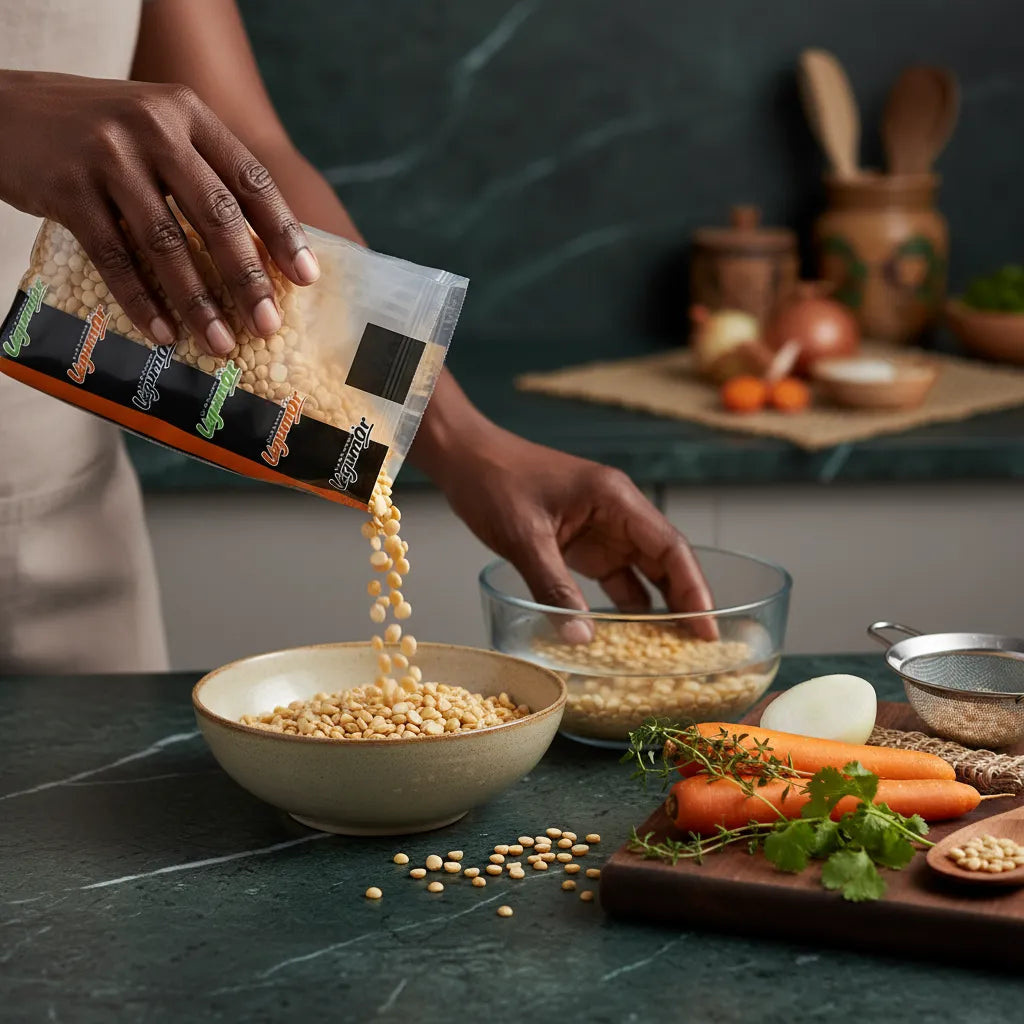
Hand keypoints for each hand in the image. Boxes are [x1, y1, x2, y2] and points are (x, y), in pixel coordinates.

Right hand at [0, 70, 319, 354]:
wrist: (4, 110)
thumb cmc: (99, 132)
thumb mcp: (156, 130)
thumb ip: (203, 173)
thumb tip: (262, 253)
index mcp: (187, 113)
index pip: (249, 177)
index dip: (282, 231)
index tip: (305, 278)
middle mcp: (153, 127)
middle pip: (215, 214)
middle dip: (246, 277)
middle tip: (267, 325)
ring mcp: (107, 155)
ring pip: (166, 241)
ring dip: (197, 301)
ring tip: (220, 342)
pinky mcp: (66, 187)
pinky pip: (113, 256)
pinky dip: (141, 299)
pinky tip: (163, 332)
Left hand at [438, 424, 716, 640]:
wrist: (464, 458)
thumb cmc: (494, 481)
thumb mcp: (524, 537)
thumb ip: (553, 587)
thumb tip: (582, 639)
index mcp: (616, 499)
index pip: (670, 547)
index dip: (694, 589)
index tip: (708, 627)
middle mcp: (616, 513)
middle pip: (664, 562)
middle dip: (684, 603)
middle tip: (700, 648)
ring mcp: (600, 528)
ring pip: (641, 572)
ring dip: (657, 607)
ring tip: (672, 650)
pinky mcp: (580, 542)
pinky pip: (612, 577)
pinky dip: (622, 606)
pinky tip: (628, 636)